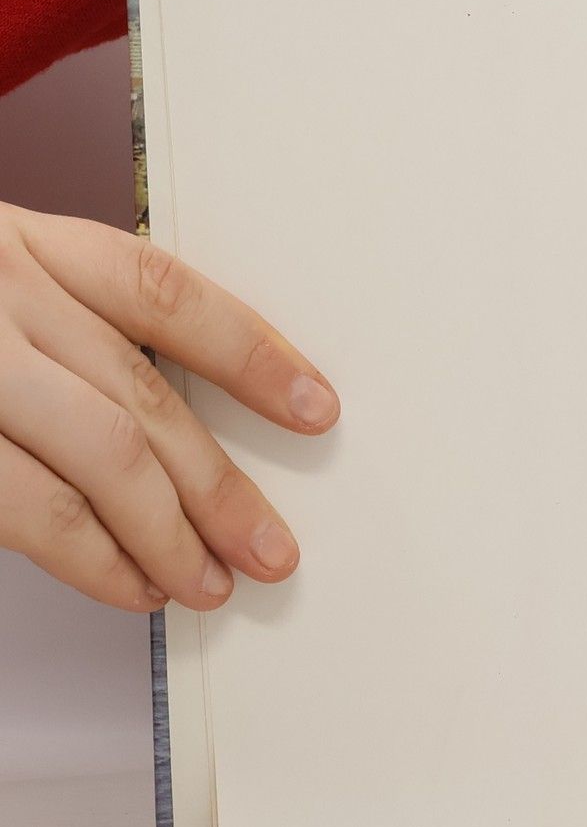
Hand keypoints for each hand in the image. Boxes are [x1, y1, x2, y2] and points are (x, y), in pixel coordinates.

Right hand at [0, 204, 338, 612]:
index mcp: (18, 243)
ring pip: (93, 451)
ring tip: (211, 583)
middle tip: (272, 546)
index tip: (316, 406)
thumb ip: (65, 330)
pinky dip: (85, 553)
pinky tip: (130, 583)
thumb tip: (180, 430)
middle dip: (218, 481)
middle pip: (139, 392)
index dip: (251, 352)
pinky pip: (19, 502)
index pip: (161, 291)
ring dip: (164, 530)